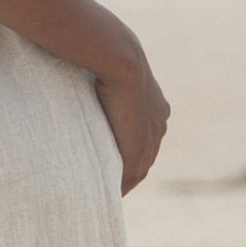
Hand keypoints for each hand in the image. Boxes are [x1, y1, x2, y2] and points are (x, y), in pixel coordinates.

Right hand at [94, 58, 170, 194]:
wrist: (119, 58)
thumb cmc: (107, 52)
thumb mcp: (109, 66)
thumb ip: (104, 76)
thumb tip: (86, 67)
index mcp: (157, 105)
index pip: (146, 134)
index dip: (132, 147)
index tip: (117, 157)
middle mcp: (160, 122)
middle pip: (146, 154)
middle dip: (131, 168)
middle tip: (114, 182)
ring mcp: (152, 135)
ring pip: (140, 166)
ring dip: (126, 180)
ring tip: (110, 192)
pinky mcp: (139, 146)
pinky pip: (132, 174)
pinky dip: (122, 186)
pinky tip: (110, 194)